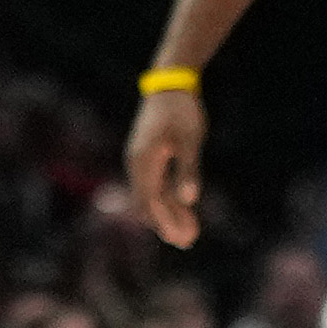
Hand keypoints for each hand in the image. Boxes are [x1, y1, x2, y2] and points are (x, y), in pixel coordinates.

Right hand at [122, 80, 206, 250]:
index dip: (165, 223)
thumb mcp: (190, 140)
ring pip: (150, 197)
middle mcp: (136, 164)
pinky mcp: (146, 158)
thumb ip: (188, 170)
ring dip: (167, 214)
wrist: (169, 85)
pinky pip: (153, 186)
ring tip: (190, 232)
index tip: (182, 240)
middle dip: (166, 224)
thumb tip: (189, 200)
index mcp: (143, 161)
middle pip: (147, 204)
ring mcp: (139, 161)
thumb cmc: (181, 111)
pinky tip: (183, 209)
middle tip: (189, 242)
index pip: (151, 201)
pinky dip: (167, 200)